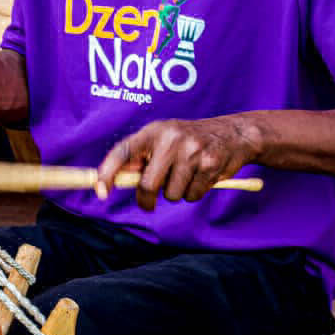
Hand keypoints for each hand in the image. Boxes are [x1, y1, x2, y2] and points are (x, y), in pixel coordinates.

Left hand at [97, 117, 259, 211]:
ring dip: (177, 193)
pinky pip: (192, 195)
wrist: (234, 134)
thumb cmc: (190, 141)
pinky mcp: (210, 165)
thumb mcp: (165, 139)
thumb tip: (114, 180)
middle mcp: (171, 138)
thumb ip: (142, 157)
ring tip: (188, 175)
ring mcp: (192, 151)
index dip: (107, 172)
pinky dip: (195, 193)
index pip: (123, 151)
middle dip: (146, 200)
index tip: (100, 191)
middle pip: (148, 184)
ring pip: (171, 194)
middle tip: (149, 203)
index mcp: (154, 131)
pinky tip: (202, 176)